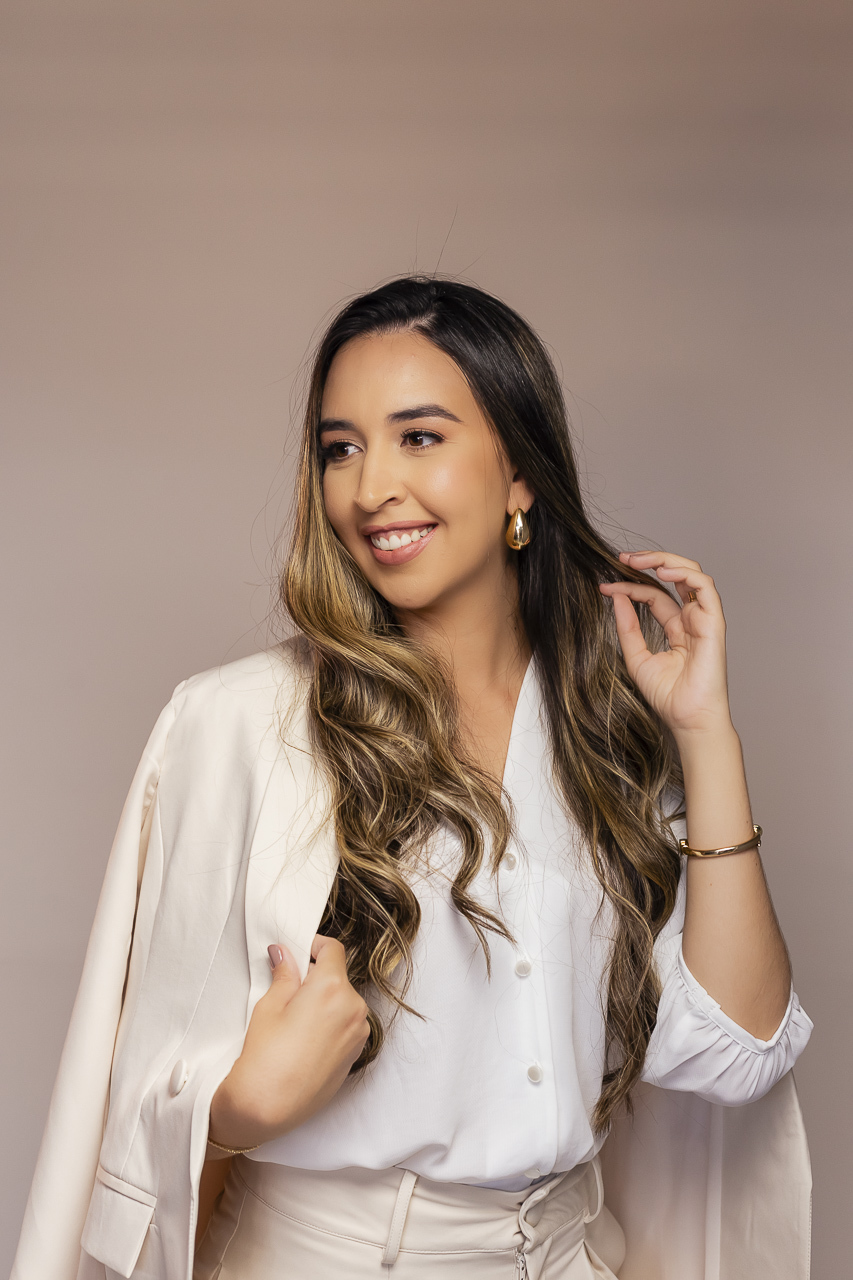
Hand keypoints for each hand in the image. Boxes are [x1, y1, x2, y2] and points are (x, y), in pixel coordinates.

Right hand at [209, 934, 369, 1150]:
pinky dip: (330, 1023)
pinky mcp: (355, 1054)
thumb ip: (285, 975)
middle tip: (288, 990)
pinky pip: (346, 1026)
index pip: (333, 950)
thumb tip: (285, 954)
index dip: (314, 946)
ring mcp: (358, 1033)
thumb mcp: (269, 1006)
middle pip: (338, 977)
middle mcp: (354, 1008)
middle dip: (316, 978)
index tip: (299, 952)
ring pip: (343, 1002)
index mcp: (333, 988)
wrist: (269, 1107)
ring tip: (294, 1020)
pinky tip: (305, 1039)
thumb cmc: (265, 1056)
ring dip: (324, 1002)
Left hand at [598, 550, 732, 739]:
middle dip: (650, 562)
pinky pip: (705, 588)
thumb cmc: (668, 696)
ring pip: (692, 574)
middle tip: (623, 558)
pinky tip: (662, 571)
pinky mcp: (714, 623)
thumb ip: (627, 627)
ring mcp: (704, 619)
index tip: (605, 586)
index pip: (654, 595)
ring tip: (637, 560)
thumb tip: (615, 598)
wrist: (687, 718)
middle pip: (675, 577)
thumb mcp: (636, 657)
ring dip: (665, 560)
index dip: (630, 587)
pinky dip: (684, 573)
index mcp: (676, 628)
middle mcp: (692, 619)